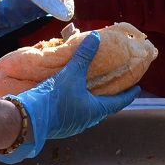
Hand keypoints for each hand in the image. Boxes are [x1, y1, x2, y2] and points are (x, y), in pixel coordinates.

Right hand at [0, 32, 137, 162]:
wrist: (27, 119)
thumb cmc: (54, 97)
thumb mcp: (70, 73)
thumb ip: (83, 55)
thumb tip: (95, 37)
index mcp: (95, 110)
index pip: (118, 102)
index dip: (128, 94)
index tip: (137, 89)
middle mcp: (87, 121)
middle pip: (103, 107)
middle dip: (109, 97)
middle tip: (113, 85)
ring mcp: (73, 126)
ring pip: (87, 112)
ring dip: (91, 101)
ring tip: (91, 88)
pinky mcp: (60, 127)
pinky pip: (73, 114)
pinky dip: (77, 104)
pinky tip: (70, 96)